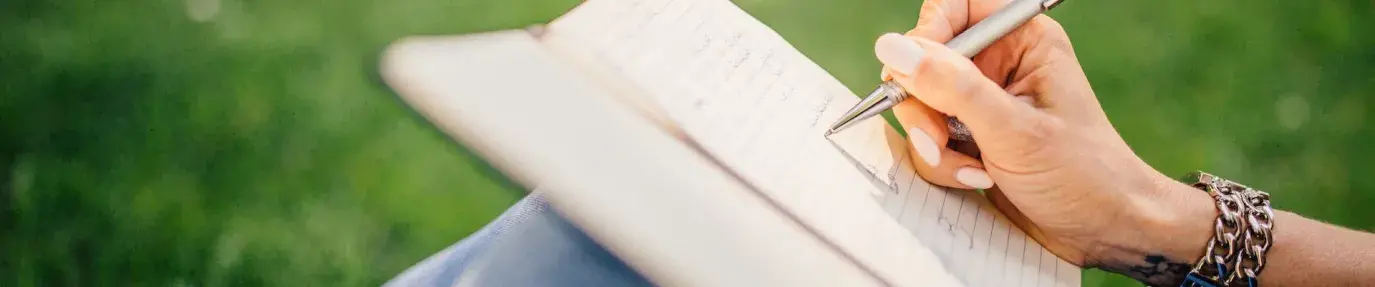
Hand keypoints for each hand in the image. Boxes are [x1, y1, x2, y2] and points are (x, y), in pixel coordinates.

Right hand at [878, 0, 1214, 278]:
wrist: (1105, 231)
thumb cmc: (1083, 174)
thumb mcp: (1013, 129)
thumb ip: (952, 87)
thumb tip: (893, 47)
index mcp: (1022, 40)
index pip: (954, 9)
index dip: (927, 34)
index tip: (914, 72)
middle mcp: (999, 65)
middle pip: (924, 62)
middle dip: (925, 108)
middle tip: (940, 139)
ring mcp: (981, 104)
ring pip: (920, 107)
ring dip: (934, 145)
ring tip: (973, 172)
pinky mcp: (970, 139)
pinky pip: (929, 140)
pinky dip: (943, 165)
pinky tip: (978, 181)